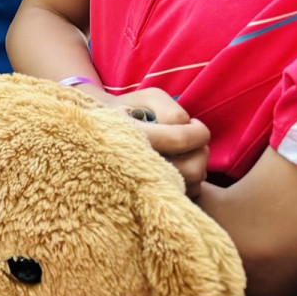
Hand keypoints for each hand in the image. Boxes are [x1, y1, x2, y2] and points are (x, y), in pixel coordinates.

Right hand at [94, 86, 210, 192]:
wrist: (96, 134)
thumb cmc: (130, 112)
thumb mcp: (146, 97)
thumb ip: (170, 109)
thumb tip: (185, 130)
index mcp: (130, 134)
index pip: (180, 139)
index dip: (198, 130)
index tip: (193, 124)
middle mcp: (133, 165)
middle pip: (192, 169)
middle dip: (200, 151)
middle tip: (191, 140)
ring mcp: (139, 186)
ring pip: (191, 184)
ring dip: (196, 165)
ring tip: (181, 153)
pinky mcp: (147, 198)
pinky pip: (186, 196)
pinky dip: (189, 181)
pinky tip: (176, 167)